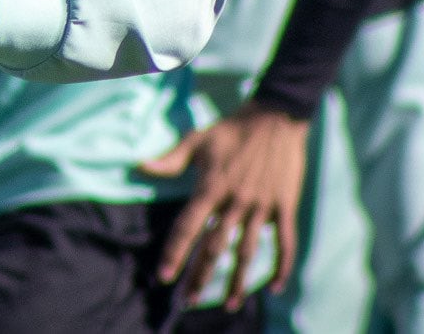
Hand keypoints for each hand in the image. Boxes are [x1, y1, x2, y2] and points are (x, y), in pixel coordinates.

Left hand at [141, 103, 308, 308]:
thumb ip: (170, 159)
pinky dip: (280, 267)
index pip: (188, 227)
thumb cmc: (231, 129)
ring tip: (228, 305)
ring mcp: (261, 207)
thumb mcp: (197, 141)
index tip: (163, 276)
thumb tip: (138, 165)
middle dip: (200, 276)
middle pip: (214, 247)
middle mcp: (235, 202)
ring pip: (247, 252)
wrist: (275, 117)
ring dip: (238, 281)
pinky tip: (273, 288)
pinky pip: (285, 243)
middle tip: (188, 300)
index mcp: (211, 188)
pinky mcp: (284, 207)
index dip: (174, 253)